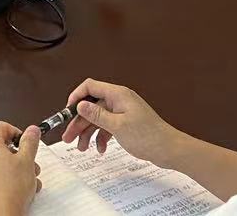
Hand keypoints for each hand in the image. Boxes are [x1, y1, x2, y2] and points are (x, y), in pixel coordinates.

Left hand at [0, 122, 40, 215]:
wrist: (1, 213)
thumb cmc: (11, 189)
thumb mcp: (27, 160)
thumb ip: (30, 142)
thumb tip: (32, 130)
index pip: (1, 127)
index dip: (16, 131)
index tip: (25, 141)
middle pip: (1, 148)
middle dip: (19, 156)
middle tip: (30, 165)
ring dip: (15, 170)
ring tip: (28, 182)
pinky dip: (5, 181)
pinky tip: (18, 190)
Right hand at [61, 80, 181, 165]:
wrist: (169, 150)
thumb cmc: (148, 136)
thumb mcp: (118, 126)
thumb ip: (97, 115)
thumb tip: (80, 104)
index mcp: (117, 95)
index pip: (90, 87)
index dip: (76, 97)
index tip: (67, 111)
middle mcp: (119, 101)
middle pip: (92, 107)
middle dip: (79, 122)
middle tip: (68, 137)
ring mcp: (122, 112)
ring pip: (98, 119)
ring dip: (88, 133)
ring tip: (82, 147)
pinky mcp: (126, 124)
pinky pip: (107, 127)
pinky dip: (102, 137)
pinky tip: (101, 149)